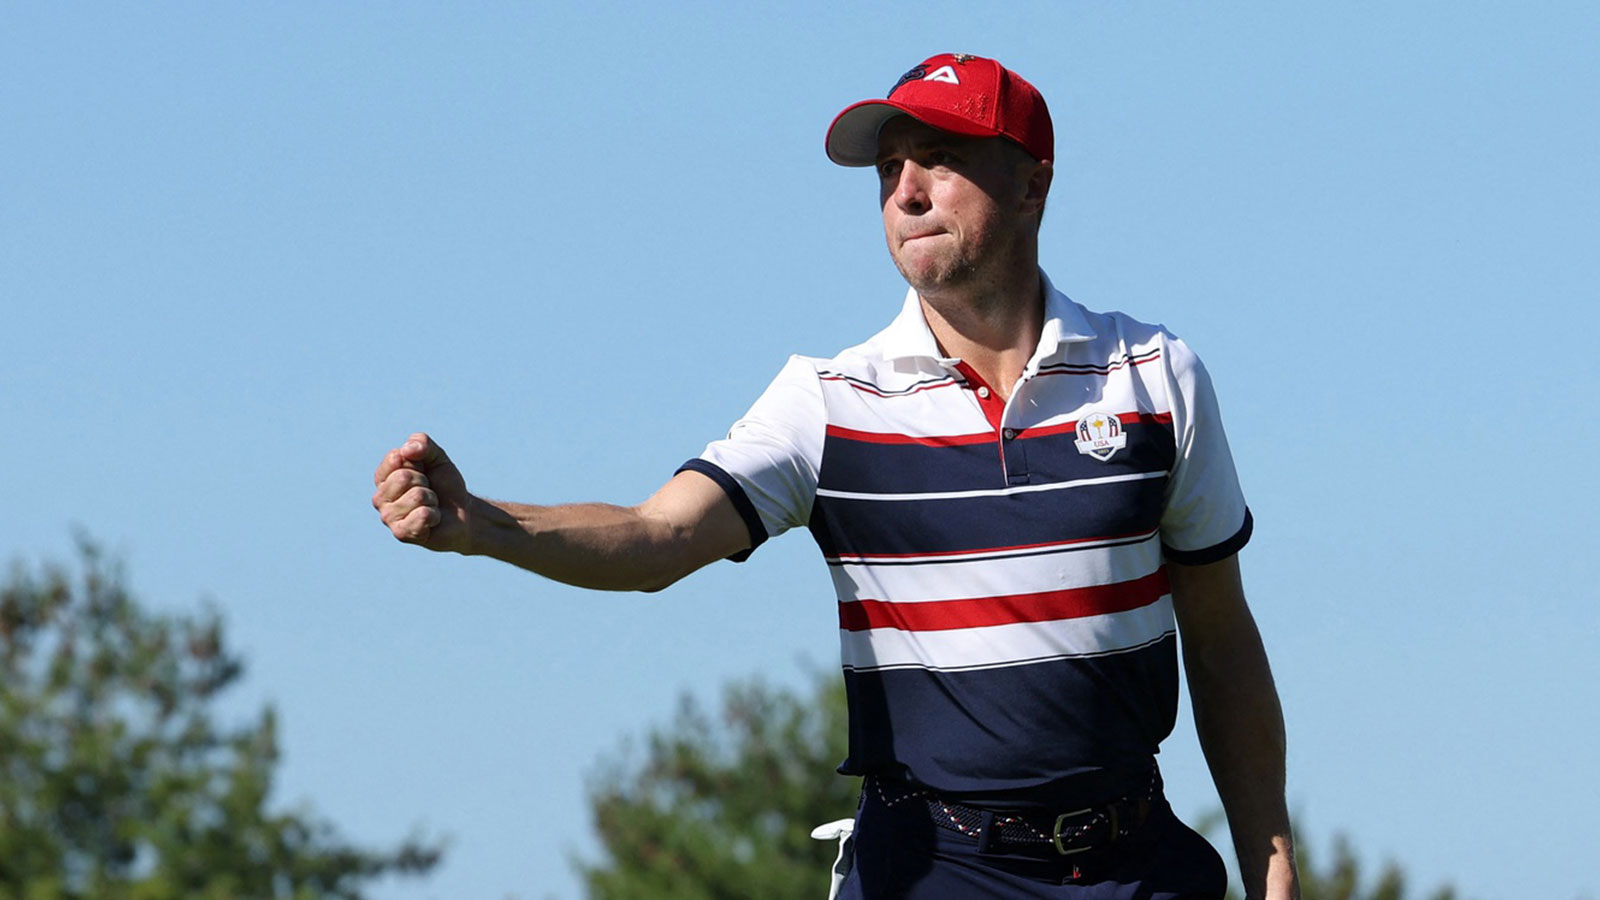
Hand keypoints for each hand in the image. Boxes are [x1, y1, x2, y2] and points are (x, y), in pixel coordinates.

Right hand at [372, 432, 471, 552]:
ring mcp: (388, 517)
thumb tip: (406, 449)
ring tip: (431, 506)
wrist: (462, 513)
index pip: (396, 458)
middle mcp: (380, 498)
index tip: (424, 472)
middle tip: (430, 492)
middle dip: (425, 482)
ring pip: (416, 496)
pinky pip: (422, 515)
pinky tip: (432, 520)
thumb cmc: (445, 485)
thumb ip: (423, 444)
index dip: (419, 462)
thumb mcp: (438, 457)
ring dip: (432, 500)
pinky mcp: (401, 533)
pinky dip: (435, 515)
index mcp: (383, 477)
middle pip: (404, 477)